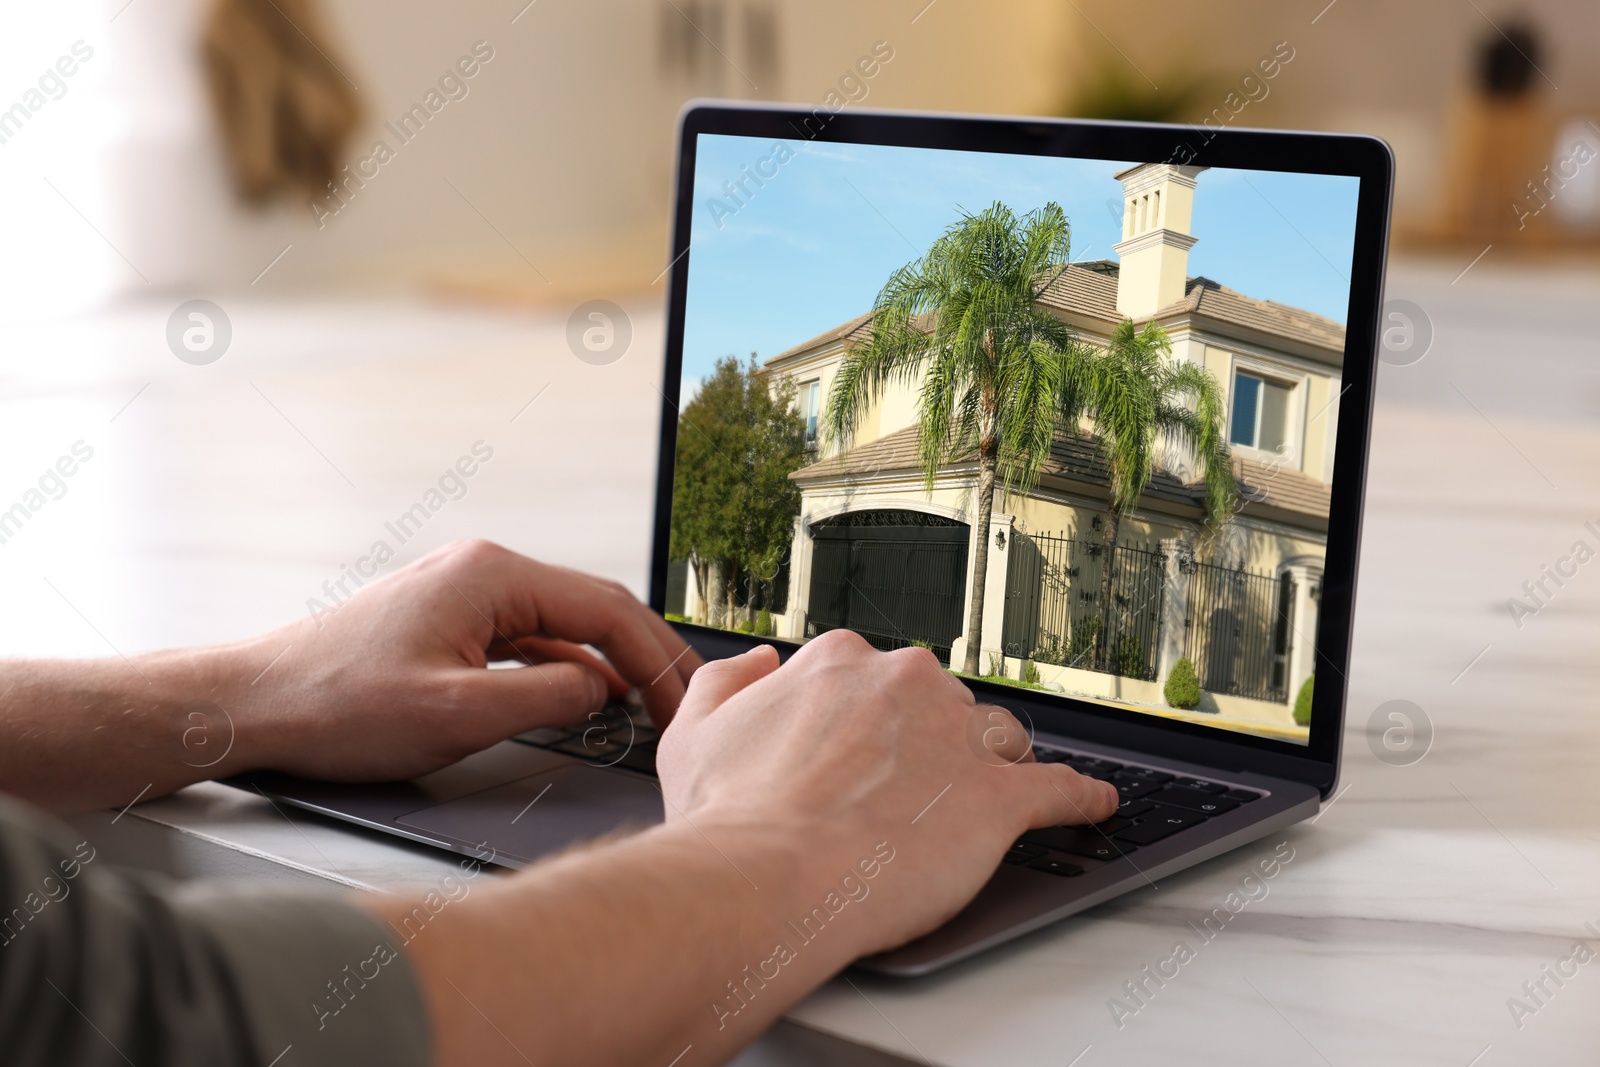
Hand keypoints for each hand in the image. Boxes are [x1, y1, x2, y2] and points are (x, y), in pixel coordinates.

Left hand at [226, 540, 702, 782]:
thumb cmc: (337, 705)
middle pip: (593, 607)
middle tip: (686, 701)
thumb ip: (548, 700)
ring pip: (563, 622)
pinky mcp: (449, 619)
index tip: (683, 704)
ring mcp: (465, 591)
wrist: (254, 703)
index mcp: (493, 576)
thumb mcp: (460, 714)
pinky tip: (587, 696)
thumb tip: (602, 690)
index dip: (656, 659)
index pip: (606, 609)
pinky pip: (529, 636)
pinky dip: (566, 666)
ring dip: (610, 661)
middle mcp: (484, 569)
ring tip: (651, 702)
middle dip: (645, 655)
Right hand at [656, 629, 1117, 955]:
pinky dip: (1079, 798)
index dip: (873, 722)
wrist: (768, 877)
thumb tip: (760, 664)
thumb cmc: (730, 818)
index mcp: (840, 662)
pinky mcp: (997, 797)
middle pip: (942, 704)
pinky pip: (1059, 788)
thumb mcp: (694, 731)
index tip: (867, 753)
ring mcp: (957, 737)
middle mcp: (906, 683)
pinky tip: (1090, 804)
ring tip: (974, 809)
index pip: (877, 678)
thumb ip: (729, 682)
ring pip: (995, 739)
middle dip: (931, 745)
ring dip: (988, 769)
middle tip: (904, 797)